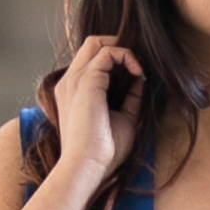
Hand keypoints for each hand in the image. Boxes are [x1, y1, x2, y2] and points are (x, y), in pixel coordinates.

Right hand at [51, 32, 141, 197]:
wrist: (87, 166)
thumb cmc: (103, 150)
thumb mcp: (123, 118)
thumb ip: (130, 98)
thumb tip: (140, 79)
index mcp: (72, 92)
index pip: (89, 60)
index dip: (113, 58)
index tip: (134, 72)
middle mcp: (69, 82)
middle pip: (90, 44)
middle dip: (116, 45)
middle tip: (136, 63)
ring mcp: (75, 80)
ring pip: (96, 43)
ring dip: (122, 50)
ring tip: (138, 68)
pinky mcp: (86, 81)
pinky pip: (107, 52)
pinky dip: (126, 56)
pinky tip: (137, 72)